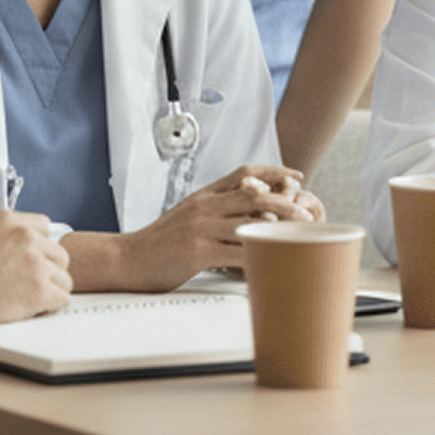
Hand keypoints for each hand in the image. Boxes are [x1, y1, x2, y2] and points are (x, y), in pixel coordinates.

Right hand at [0, 211, 71, 329]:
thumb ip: (5, 235)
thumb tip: (22, 248)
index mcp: (9, 220)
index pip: (44, 227)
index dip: (39, 246)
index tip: (32, 259)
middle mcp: (26, 236)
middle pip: (59, 253)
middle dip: (49, 270)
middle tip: (31, 283)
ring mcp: (35, 262)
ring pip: (65, 278)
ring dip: (51, 289)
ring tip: (29, 298)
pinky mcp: (40, 289)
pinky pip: (63, 298)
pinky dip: (50, 307)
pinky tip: (33, 308)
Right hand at [114, 165, 319, 291]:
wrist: (128, 257)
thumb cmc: (161, 241)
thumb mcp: (188, 216)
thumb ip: (216, 209)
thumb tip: (251, 211)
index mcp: (204, 195)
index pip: (243, 173)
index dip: (273, 172)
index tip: (296, 177)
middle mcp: (204, 206)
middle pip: (252, 194)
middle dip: (285, 201)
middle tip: (307, 211)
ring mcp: (200, 228)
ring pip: (248, 222)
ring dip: (278, 230)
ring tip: (299, 237)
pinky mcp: (196, 252)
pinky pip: (235, 253)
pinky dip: (258, 257)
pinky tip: (272, 262)